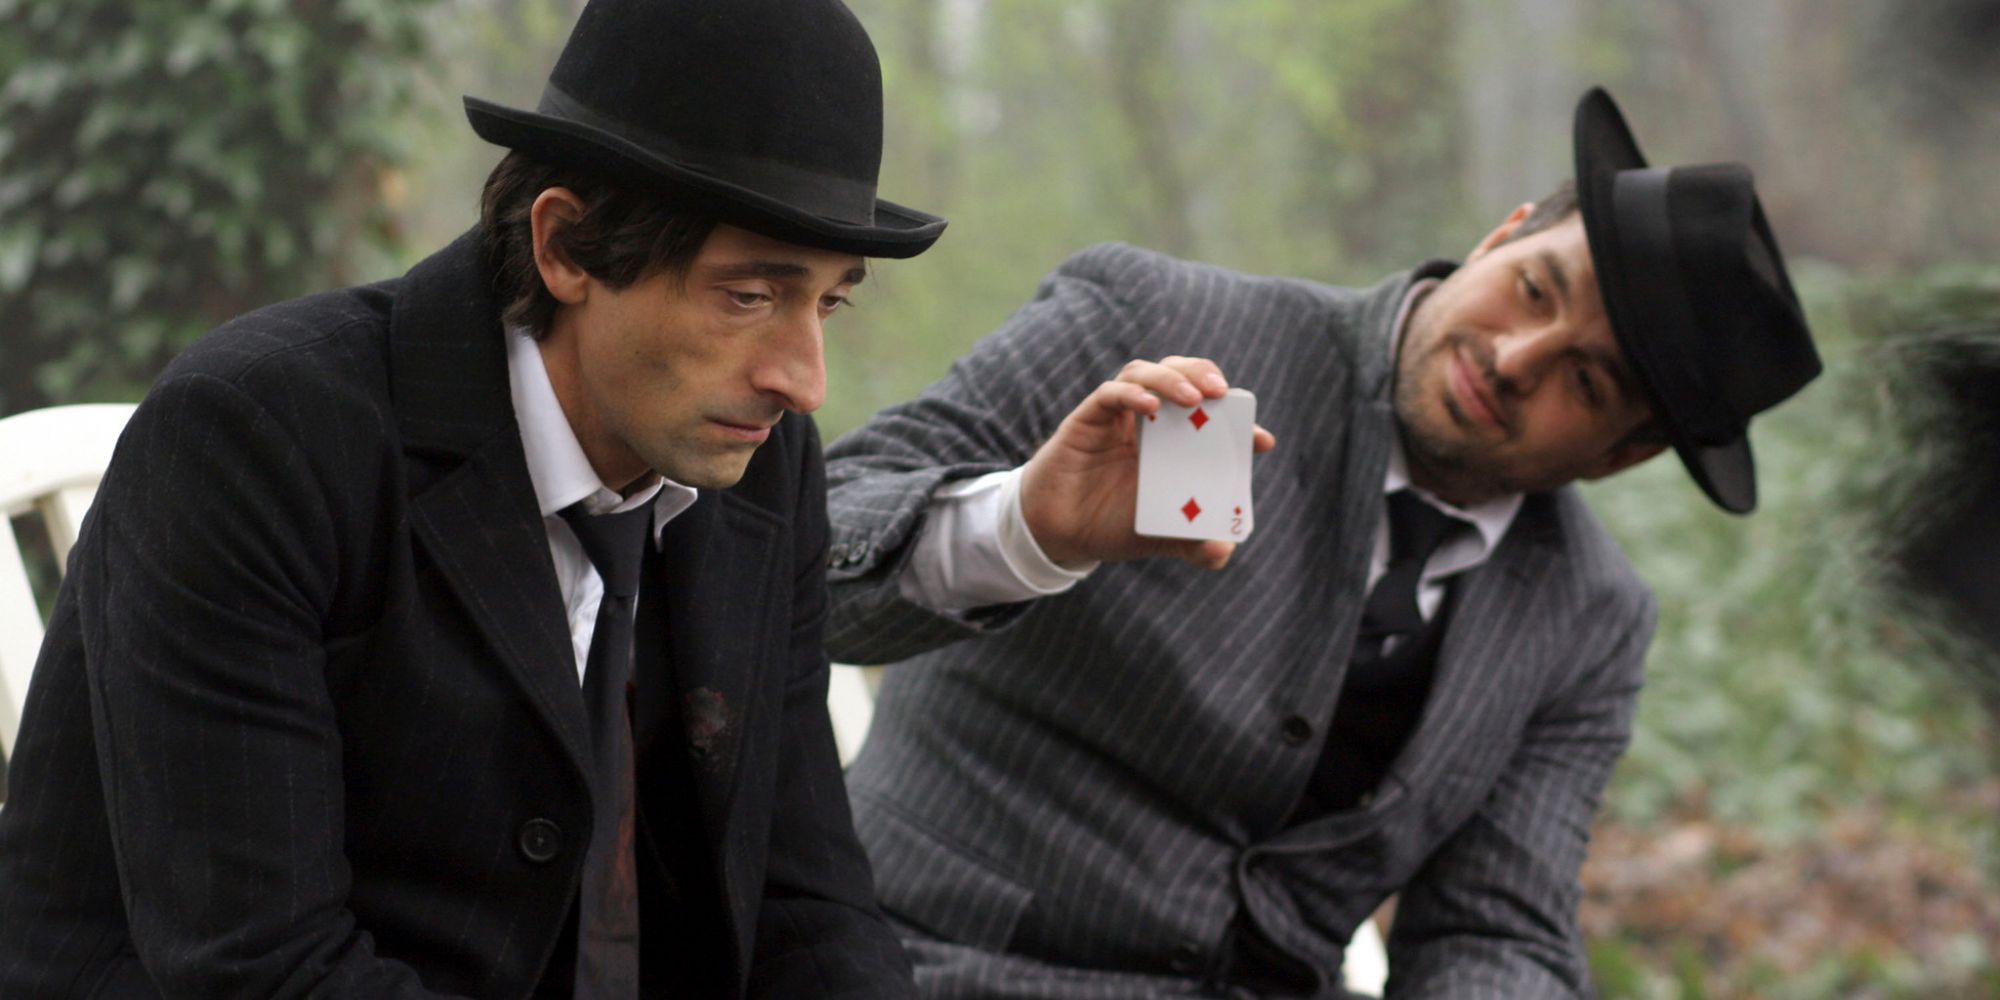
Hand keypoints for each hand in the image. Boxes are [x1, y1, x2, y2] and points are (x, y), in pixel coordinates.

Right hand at [1018, 356, 1275, 569]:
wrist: (1059, 534)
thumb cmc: (1111, 526)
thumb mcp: (1159, 538)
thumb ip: (1191, 543)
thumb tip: (1223, 550)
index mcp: (1173, 440)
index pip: (1210, 413)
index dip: (1238, 419)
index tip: (1260, 441)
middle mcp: (1147, 420)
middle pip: (1179, 373)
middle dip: (1203, 374)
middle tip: (1222, 393)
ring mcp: (1117, 416)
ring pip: (1146, 371)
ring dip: (1173, 378)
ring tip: (1193, 399)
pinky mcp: (1087, 419)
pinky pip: (1110, 394)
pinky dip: (1132, 393)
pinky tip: (1148, 407)